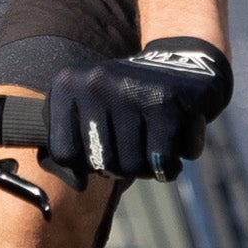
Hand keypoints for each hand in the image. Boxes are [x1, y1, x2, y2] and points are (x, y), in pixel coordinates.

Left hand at [39, 37, 233, 182]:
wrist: (184, 62)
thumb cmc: (128, 98)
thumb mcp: (89, 109)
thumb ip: (71, 145)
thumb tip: (77, 185)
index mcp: (68, 84)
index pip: (63, 153)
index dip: (87, 163)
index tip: (104, 145)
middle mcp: (95, 83)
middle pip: (101, 163)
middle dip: (122, 166)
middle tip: (135, 145)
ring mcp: (131, 90)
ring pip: (132, 167)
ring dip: (148, 168)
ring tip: (154, 143)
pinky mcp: (167, 102)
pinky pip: (162, 163)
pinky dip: (171, 166)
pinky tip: (174, 145)